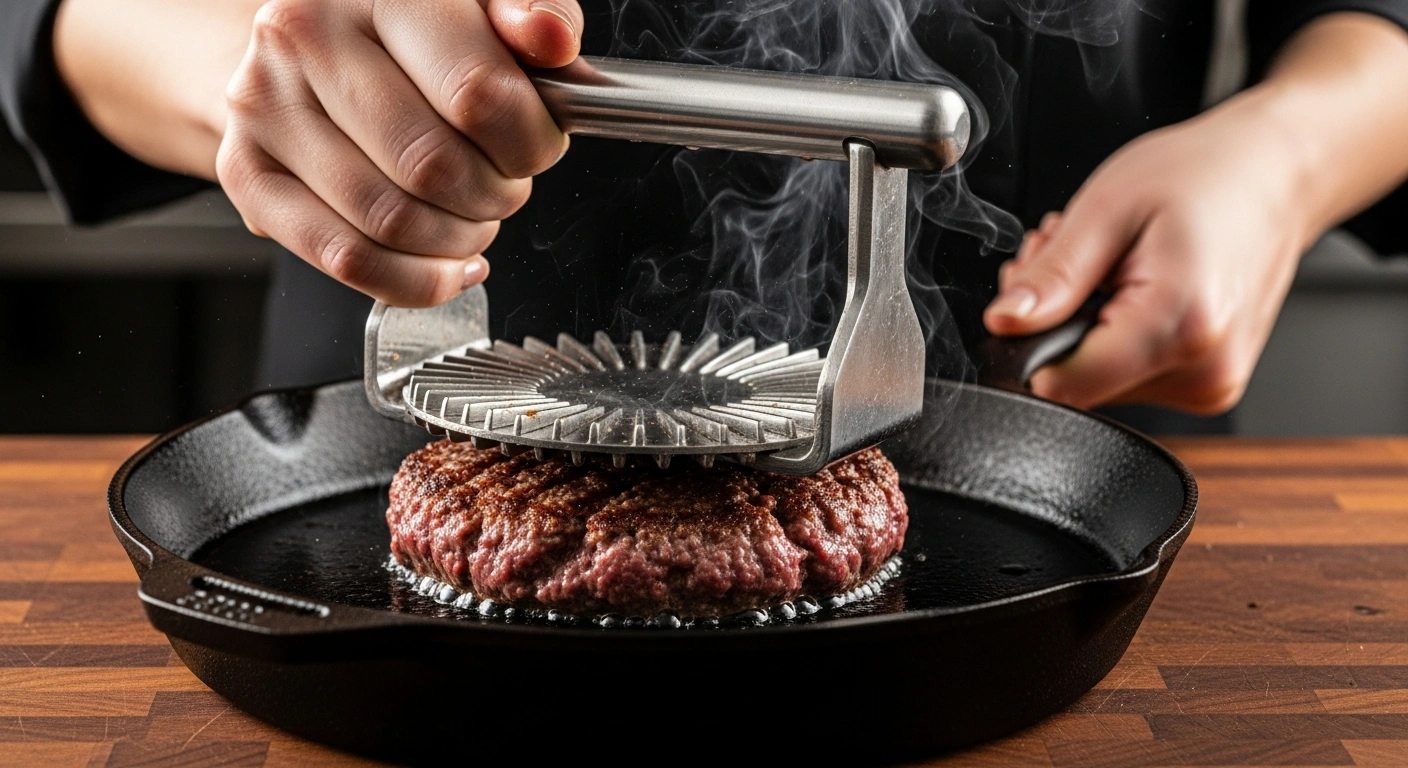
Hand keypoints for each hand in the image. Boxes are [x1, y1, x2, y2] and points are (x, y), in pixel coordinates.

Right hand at [216, 0, 581, 305]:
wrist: (308, 44)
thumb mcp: (480, 1)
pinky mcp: (248, 174)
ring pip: (392, 221)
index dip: (530, 143)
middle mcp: (303, 38)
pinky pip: (347, 259)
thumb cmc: (410, 28)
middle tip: (504, 184)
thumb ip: (530, 10)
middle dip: (495, 195)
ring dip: (458, 239)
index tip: (538, 146)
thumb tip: (551, 39)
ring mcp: (265, 108)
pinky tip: (447, 264)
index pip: (477, 95)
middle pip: (433, 166)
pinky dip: (417, 280)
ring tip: (473, 216)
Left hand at [982, 93, 1308, 413]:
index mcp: (1182, 324)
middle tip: (1071, 254)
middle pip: (1077, 379)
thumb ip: (1053, 276)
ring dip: (1080, 323)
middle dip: (1052, 321)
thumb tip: (1004, 323)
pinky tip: (1126, 287)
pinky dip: (1110, 333)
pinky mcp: (1207, 385)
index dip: (1028, 336)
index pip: (1062, 382)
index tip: (1036, 285)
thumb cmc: (1205, 176)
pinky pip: (1128, 373)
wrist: (1276, 174)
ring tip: (1106, 265)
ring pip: (1098, 378)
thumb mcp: (1108, 207)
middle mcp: (1205, 370)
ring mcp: (1211, 385)